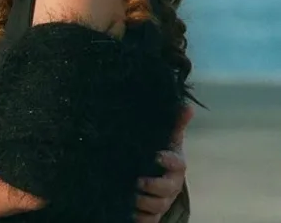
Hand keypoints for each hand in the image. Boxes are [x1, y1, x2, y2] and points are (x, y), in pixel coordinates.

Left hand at [134, 104, 193, 221]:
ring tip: (129, 196)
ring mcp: (162, 202)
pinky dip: (140, 218)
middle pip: (166, 190)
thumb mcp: (167, 140)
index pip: (177, 164)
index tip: (156, 156)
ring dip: (142, 203)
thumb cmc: (161, 157)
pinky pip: (149, 221)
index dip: (168, 161)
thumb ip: (175, 124)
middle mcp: (171, 186)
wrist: (156, 179)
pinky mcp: (152, 214)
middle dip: (152, 187)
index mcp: (175, 167)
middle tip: (136, 181)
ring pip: (156, 207)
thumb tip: (187, 105)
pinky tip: (130, 212)